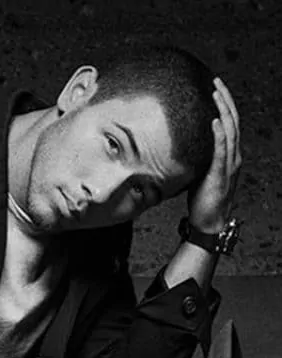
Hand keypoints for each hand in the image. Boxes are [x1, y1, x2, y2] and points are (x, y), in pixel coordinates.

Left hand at [187, 78, 241, 233]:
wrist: (209, 221)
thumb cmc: (202, 198)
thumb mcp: (199, 172)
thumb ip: (196, 157)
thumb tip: (179, 144)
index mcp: (229, 155)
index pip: (229, 123)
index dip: (224, 104)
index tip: (215, 87)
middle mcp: (234, 156)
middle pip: (232, 121)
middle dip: (225, 99)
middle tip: (216, 81)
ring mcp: (229, 164)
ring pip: (230, 130)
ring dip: (223, 109)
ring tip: (216, 92)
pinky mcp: (221, 173)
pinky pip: (222, 150)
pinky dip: (219, 133)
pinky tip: (213, 120)